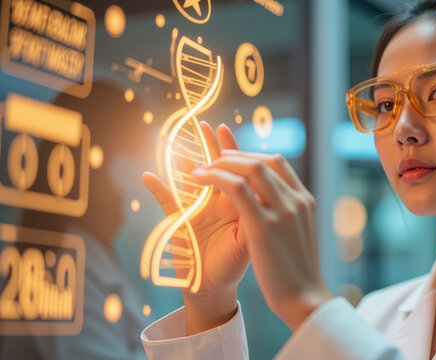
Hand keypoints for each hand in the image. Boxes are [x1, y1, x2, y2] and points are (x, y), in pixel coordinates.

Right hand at [142, 122, 249, 333]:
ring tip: (174, 143)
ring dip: (182, 162)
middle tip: (204, 124)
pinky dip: (158, 189)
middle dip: (209, 146)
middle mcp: (217, 201)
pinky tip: (149, 176)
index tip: (228, 131)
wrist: (213, 287)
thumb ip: (256, 220)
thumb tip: (266, 199)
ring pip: (188, 179)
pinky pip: (166, 202)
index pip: (238, 171)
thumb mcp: (250, 242)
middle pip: (214, 168)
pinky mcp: (178, 222)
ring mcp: (196, 209)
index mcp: (239, 202)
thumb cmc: (235, 264)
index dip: (233, 151)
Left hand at [191, 149, 332, 330]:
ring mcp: (282, 210)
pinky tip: (199, 178)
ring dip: (223, 162)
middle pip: (264, 160)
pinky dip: (216, 177)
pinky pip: (236, 188)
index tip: (234, 157)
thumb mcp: (299, 237)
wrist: (304, 298)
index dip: (253, 155)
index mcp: (305, 201)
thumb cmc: (299, 274)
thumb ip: (289, 218)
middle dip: (236, 154)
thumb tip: (277, 210)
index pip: (279, 164)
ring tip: (201, 168)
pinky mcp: (263, 224)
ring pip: (250, 168)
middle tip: (214, 158)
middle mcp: (296, 200)